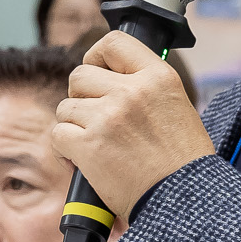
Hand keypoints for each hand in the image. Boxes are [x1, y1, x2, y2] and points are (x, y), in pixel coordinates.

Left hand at [53, 31, 213, 217]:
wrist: (182, 199)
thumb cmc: (181, 162)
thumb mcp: (177, 107)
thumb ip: (144, 87)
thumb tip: (109, 77)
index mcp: (158, 77)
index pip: (114, 42)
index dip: (96, 55)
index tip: (96, 70)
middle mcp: (132, 91)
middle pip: (80, 75)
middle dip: (80, 96)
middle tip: (94, 119)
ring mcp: (108, 116)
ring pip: (66, 107)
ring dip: (73, 126)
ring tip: (94, 145)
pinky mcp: (89, 144)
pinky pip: (58, 134)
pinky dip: (64, 150)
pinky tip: (81, 162)